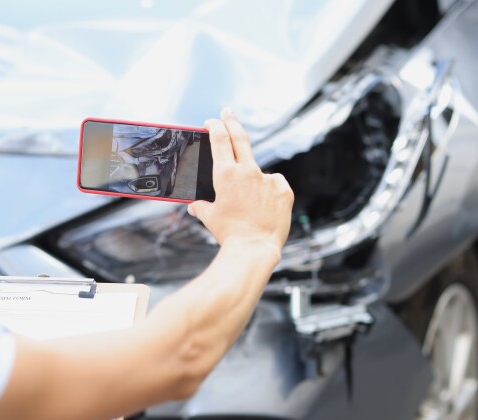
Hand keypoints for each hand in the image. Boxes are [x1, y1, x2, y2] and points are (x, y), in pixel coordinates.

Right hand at [187, 108, 293, 261]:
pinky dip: (268, 193)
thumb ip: (201, 208)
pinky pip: (274, 185)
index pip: (219, 139)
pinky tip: (264, 209)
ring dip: (252, 182)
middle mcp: (248, 172)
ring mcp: (268, 179)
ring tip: (248, 206)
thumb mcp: (210, 218)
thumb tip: (193, 207)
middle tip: (228, 112)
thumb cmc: (229, 234)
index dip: (215, 126)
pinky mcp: (284, 190)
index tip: (212, 121)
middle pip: (240, 138)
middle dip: (232, 121)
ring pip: (258, 172)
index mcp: (226, 175)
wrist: (254, 249)